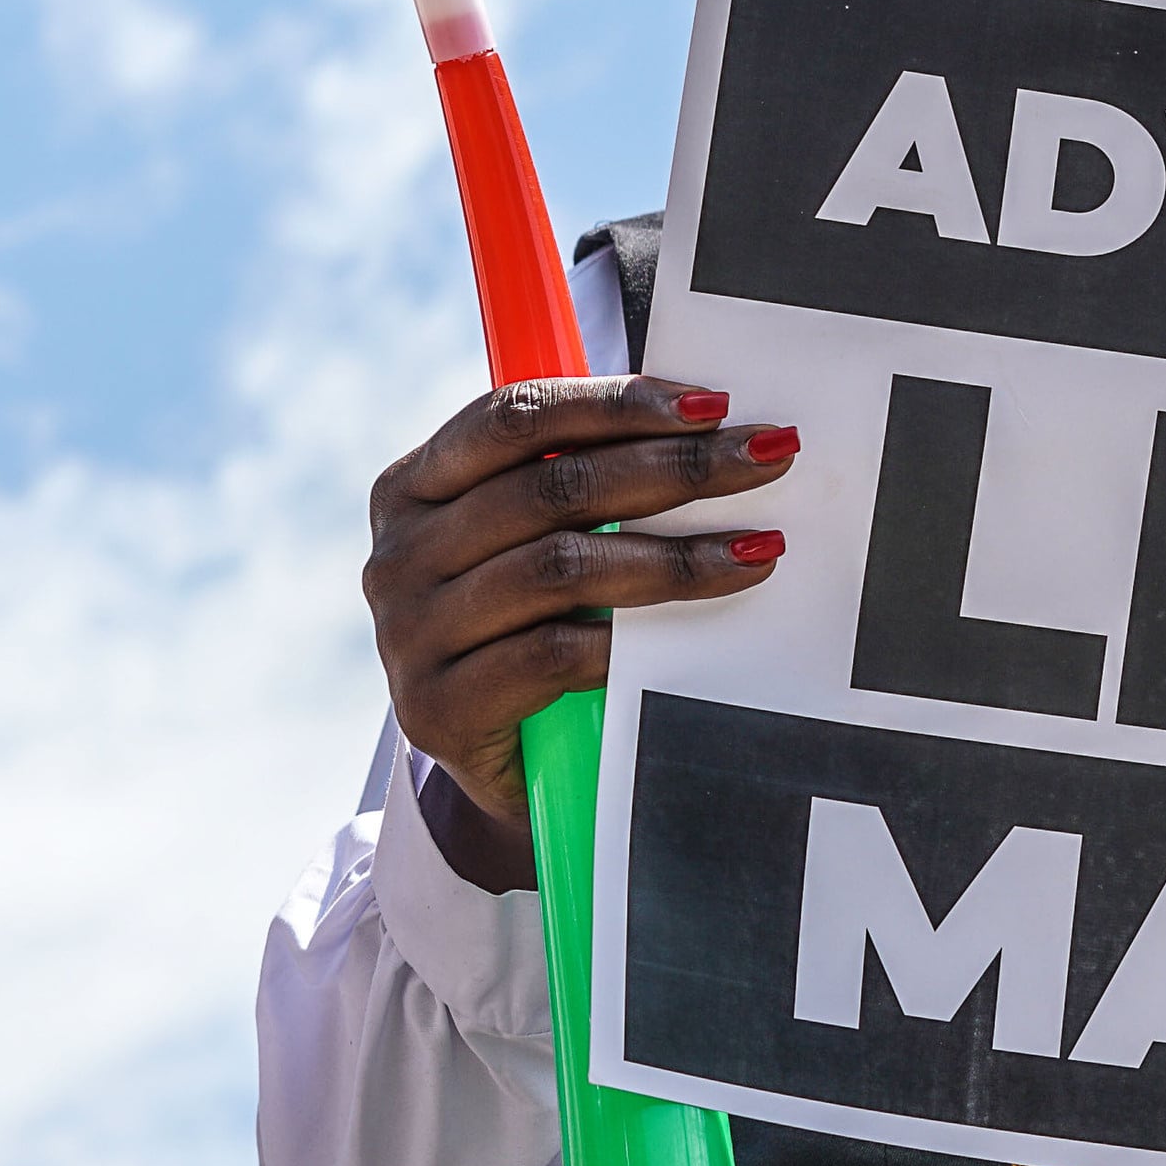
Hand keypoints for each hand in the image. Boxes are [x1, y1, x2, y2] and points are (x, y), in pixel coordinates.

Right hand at [364, 376, 797, 888]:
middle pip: (552, 489)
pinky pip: (550, 657)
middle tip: (766, 459)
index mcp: (414, 486)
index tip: (713, 403)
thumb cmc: (529, 624)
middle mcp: (398, 554)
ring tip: (757, 549)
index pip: (516, 418)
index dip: (617, 403)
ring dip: (674, 555)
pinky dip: (627, 643)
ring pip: (560, 568)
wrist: (495, 762)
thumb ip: (583, 480)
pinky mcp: (437, 708)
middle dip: (674, 468)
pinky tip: (689, 637)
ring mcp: (408, 633)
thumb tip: (710, 421)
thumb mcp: (533, 541)